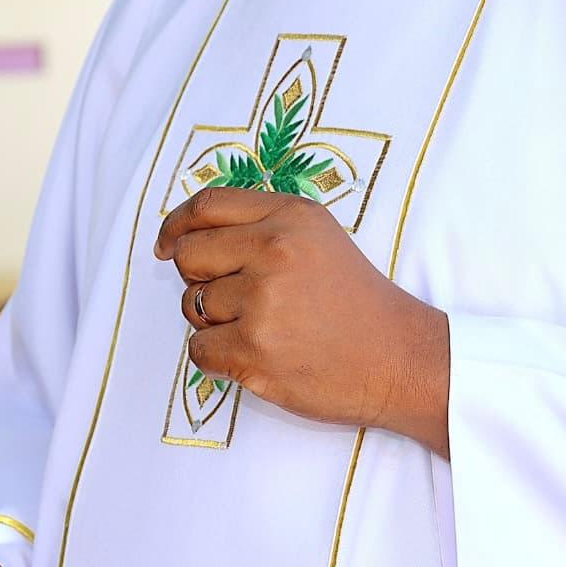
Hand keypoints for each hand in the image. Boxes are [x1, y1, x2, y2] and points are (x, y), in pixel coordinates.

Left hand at [154, 186, 451, 455]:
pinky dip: (217, 357)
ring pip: (192, 306)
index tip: (166, 245)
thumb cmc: (355, 300)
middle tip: (235, 299)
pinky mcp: (255, 353)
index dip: (176, 226)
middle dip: (199, 279)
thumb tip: (181, 236)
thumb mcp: (318, 237)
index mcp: (289, 217)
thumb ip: (260, 224)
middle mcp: (274, 253)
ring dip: (214, 322)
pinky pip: (199, 350)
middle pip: (189, 256)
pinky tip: (255, 355)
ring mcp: (263, 305)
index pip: (206, 207)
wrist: (399, 359)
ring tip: (261, 328)